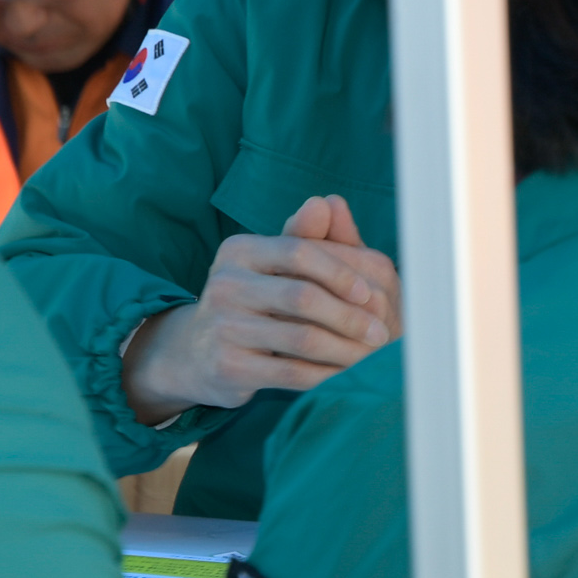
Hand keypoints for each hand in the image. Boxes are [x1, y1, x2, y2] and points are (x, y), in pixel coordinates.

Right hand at [121, 195, 402, 424]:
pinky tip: (345, 376)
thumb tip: (332, 202)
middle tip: (381, 332)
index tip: (371, 293)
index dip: (340, 272)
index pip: (300, 251)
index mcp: (240, 250)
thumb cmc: (254, 301)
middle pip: (303, 296)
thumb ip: (308, 237)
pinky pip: (290, 372)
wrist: (197, 353)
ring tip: (371, 356)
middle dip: (350, 316)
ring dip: (346, 349)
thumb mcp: (275, 266)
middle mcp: (225, 284)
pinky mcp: (228, 366)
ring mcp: (223, 326)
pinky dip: (325, 375)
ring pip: (302, 338)